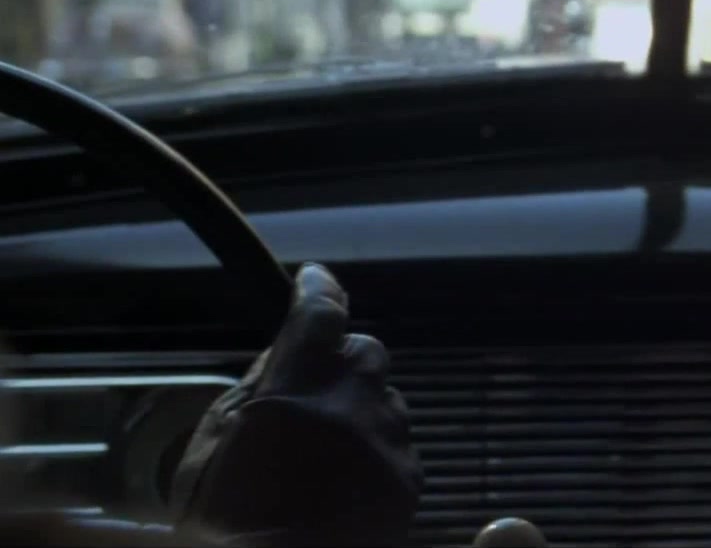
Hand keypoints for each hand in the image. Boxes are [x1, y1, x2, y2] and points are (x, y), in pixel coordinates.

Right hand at [168, 263, 421, 546]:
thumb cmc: (228, 524)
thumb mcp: (209, 449)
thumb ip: (248, 391)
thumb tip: (278, 353)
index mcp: (294, 392)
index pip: (319, 314)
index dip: (318, 290)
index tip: (316, 279)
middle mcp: (351, 407)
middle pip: (365, 351)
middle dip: (341, 361)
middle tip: (311, 393)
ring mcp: (386, 443)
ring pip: (385, 400)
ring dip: (360, 411)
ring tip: (324, 456)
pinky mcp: (409, 479)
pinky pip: (398, 445)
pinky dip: (376, 453)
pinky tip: (345, 485)